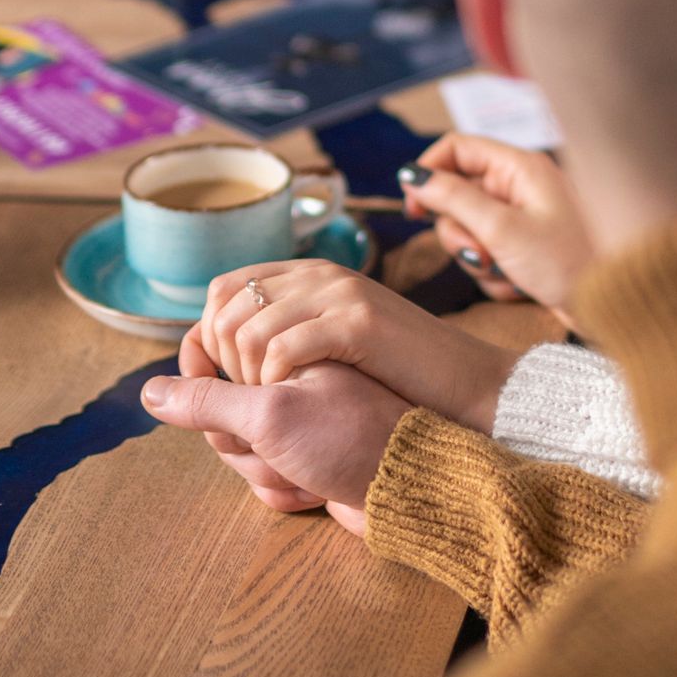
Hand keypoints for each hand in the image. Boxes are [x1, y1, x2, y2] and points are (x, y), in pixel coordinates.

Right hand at [142, 327, 403, 531]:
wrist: (410, 491)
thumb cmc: (348, 440)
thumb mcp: (270, 414)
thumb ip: (206, 400)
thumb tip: (148, 392)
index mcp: (285, 346)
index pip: (213, 354)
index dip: (208, 387)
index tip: (232, 405)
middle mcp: (291, 377)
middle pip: (220, 411)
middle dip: (243, 443)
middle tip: (276, 448)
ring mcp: (301, 419)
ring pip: (241, 450)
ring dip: (266, 472)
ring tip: (305, 473)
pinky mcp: (311, 457)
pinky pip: (268, 478)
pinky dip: (285, 492)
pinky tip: (315, 492)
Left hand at [194, 259, 515, 428]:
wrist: (466, 382)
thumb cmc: (399, 375)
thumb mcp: (338, 340)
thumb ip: (291, 331)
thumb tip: (231, 349)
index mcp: (310, 274)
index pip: (225, 289)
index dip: (210, 335)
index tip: (224, 379)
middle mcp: (320, 274)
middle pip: (227, 306)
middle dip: (222, 360)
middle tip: (246, 396)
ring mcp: (340, 294)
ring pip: (249, 330)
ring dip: (248, 376)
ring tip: (270, 402)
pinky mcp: (358, 322)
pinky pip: (285, 347)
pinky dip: (275, 380)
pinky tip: (292, 398)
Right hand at [398, 139, 594, 314]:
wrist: (614, 306)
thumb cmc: (568, 263)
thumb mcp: (502, 230)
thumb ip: (453, 199)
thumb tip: (412, 176)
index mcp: (520, 167)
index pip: (457, 148)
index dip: (428, 173)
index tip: (414, 210)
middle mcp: (521, 185)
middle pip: (458, 196)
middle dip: (462, 233)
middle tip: (483, 252)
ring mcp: (524, 217)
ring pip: (470, 231)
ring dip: (480, 260)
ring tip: (508, 273)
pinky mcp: (526, 247)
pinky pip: (489, 255)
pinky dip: (497, 275)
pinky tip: (521, 287)